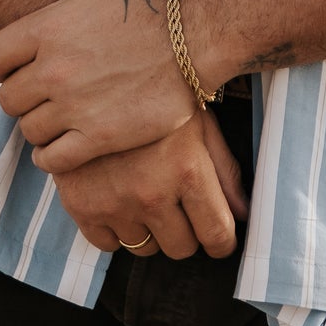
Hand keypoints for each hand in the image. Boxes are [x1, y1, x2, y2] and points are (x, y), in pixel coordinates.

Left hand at [0, 0, 201, 169]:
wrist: (198, 35)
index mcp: (48, 28)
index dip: (2, 66)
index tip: (19, 68)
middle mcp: (53, 69)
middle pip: (8, 99)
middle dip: (23, 97)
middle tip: (44, 95)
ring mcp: (74, 106)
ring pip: (29, 130)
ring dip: (41, 126)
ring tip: (59, 119)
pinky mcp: (99, 137)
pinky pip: (53, 159)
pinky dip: (54, 156)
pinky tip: (67, 145)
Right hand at [50, 108, 248, 260]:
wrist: (92, 77)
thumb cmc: (156, 95)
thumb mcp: (198, 122)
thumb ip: (224, 170)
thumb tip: (243, 214)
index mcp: (186, 170)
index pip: (216, 234)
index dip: (222, 241)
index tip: (218, 236)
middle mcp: (151, 192)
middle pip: (181, 248)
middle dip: (186, 231)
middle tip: (179, 204)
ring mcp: (114, 202)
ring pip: (144, 248)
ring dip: (149, 228)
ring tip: (145, 192)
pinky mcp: (81, 206)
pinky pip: (108, 245)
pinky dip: (115, 229)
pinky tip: (119, 198)